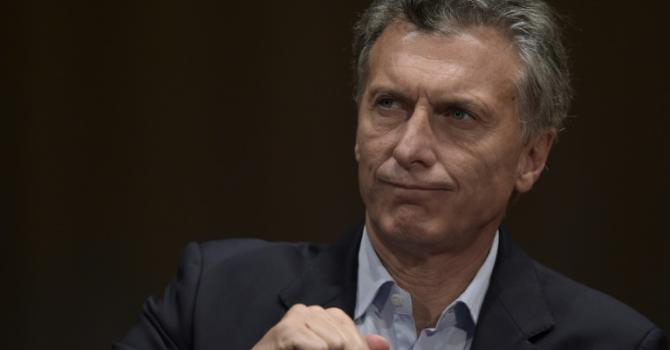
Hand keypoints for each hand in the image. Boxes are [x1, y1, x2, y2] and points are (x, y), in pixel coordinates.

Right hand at [252, 304, 389, 349]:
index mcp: (322, 317)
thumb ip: (356, 347)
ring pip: (333, 341)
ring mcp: (297, 317)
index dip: (355, 347)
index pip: (350, 329)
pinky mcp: (285, 329)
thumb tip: (383, 343)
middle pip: (344, 336)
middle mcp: (309, 311)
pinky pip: (318, 345)